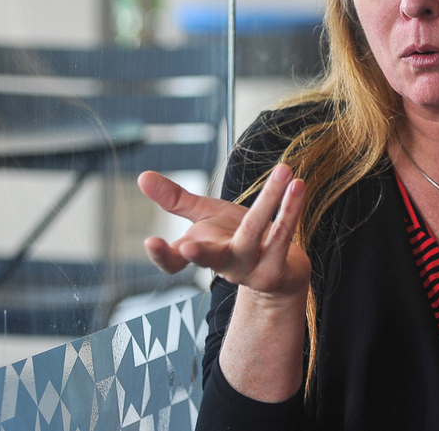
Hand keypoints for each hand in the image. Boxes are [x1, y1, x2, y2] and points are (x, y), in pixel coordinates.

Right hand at [138, 165, 310, 299]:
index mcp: (202, 252)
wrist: (280, 267)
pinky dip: (291, 208)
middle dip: (199, 253)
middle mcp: (224, 265)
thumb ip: (176, 200)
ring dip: (270, 200)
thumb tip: (141, 176)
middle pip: (212, 258)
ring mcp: (251, 270)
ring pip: (255, 233)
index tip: (150, 242)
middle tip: (187, 245)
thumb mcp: (204, 217)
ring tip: (284, 169)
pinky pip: (284, 235)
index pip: (174, 261)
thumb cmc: (236, 237)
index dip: (161, 255)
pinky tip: (297, 185)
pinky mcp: (277, 270)